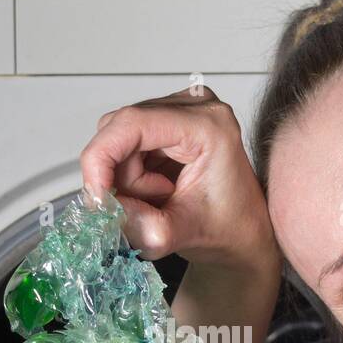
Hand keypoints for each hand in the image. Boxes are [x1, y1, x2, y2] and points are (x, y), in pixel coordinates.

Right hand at [79, 86, 278, 271]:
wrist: (245, 234)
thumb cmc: (228, 230)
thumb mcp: (177, 235)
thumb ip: (139, 224)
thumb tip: (102, 206)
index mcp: (208, 125)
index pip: (131, 124)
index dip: (101, 160)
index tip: (97, 198)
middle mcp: (196, 106)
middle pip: (121, 131)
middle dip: (119, 177)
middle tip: (146, 208)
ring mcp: (183, 109)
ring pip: (119, 139)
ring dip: (127, 179)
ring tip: (162, 199)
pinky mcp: (171, 120)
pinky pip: (127, 144)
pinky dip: (133, 174)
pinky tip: (160, 190)